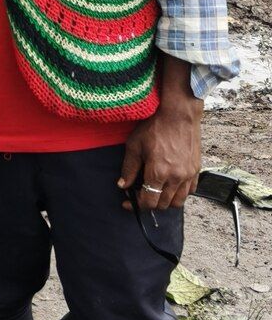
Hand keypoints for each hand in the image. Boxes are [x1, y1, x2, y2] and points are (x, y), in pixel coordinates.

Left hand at [119, 96, 200, 212]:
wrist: (179, 114)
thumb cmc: (155, 127)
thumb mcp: (135, 146)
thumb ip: (129, 168)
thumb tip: (122, 185)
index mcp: (159, 173)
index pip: (149, 201)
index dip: (136, 205)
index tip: (128, 203)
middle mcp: (176, 177)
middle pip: (163, 204)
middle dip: (149, 204)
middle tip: (139, 196)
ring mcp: (189, 175)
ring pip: (178, 202)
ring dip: (165, 202)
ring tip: (155, 193)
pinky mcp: (196, 170)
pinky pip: (190, 191)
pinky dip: (180, 194)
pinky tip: (170, 186)